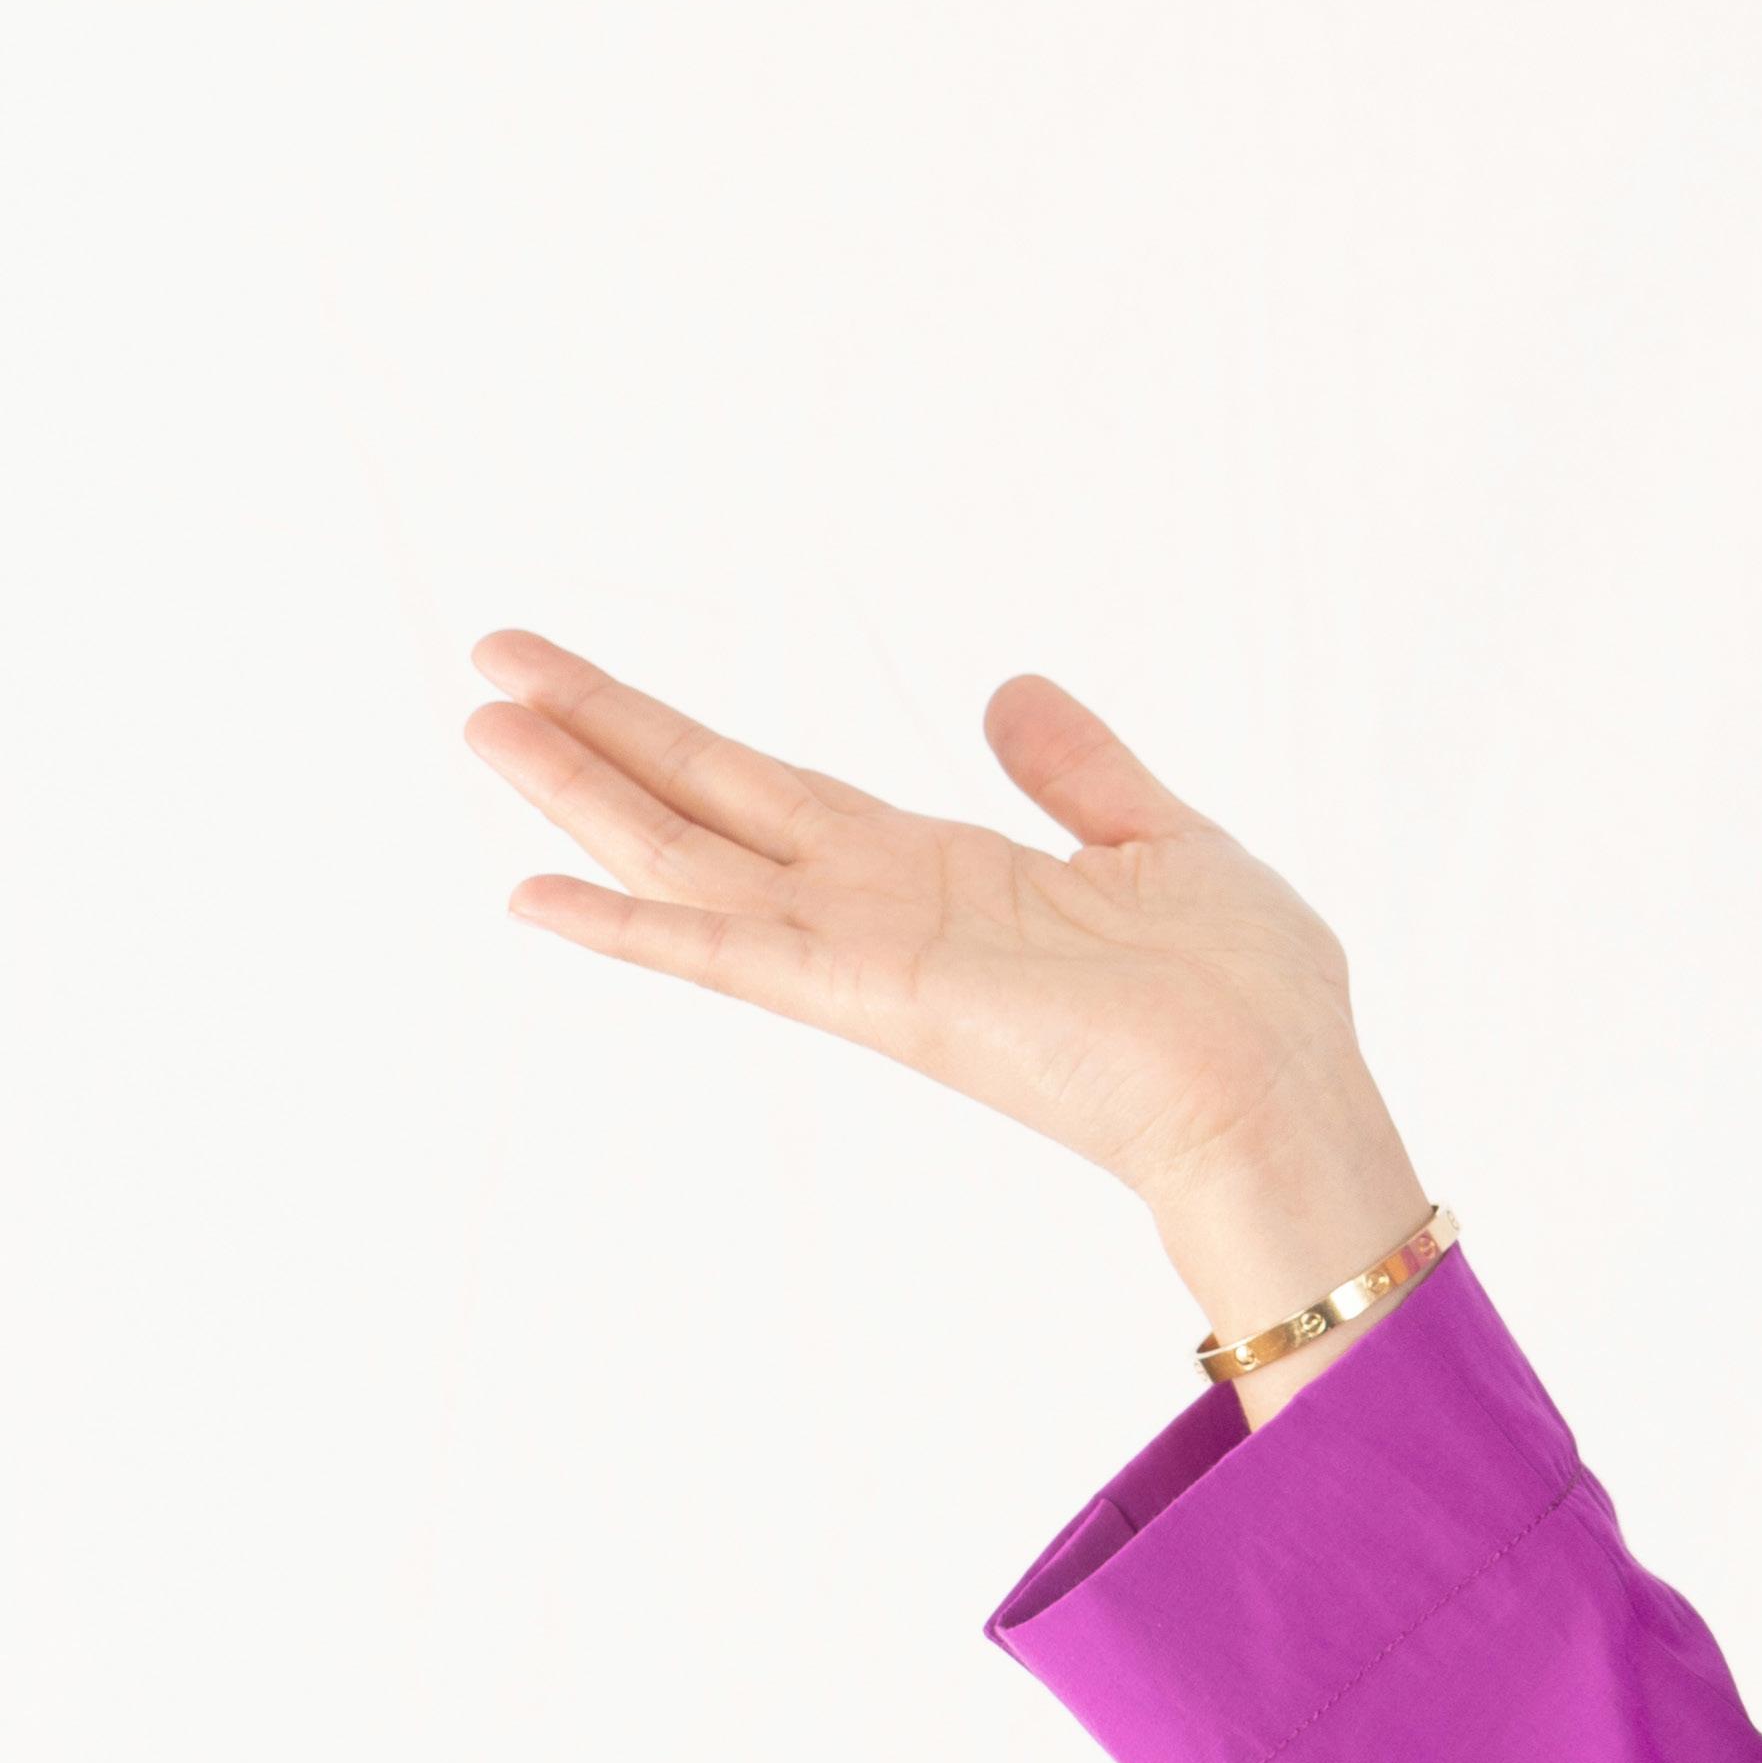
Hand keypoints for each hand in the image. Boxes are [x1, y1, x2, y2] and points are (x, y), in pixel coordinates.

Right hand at [463, 632, 1429, 1405]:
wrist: (1281, 1095)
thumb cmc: (1249, 999)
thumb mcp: (1162, 840)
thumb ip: (1076, 770)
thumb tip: (1006, 690)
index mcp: (932, 873)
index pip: (764, 788)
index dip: (668, 731)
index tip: (575, 679)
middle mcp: (872, 910)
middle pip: (696, 804)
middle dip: (590, 735)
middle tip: (482, 668)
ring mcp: (860, 955)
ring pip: (683, 862)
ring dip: (580, 797)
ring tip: (480, 726)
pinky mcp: (872, 997)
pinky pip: (727, 952)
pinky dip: (628, 927)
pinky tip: (532, 891)